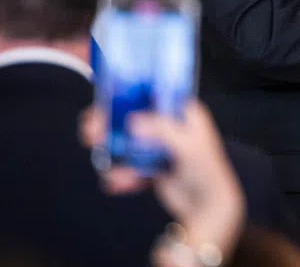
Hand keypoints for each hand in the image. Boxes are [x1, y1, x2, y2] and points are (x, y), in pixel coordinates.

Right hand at [81, 99, 245, 264]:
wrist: (208, 206)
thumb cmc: (206, 170)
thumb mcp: (188, 146)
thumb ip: (162, 130)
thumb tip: (132, 121)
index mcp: (183, 111)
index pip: (152, 93)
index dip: (127, 92)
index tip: (104, 97)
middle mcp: (170, 125)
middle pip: (133, 117)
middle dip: (110, 124)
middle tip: (90, 132)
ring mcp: (160, 146)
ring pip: (127, 143)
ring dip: (113, 153)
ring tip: (107, 167)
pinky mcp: (152, 166)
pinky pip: (130, 166)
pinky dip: (121, 174)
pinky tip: (117, 183)